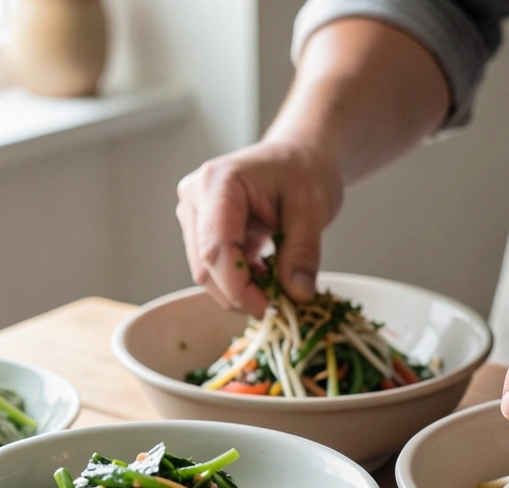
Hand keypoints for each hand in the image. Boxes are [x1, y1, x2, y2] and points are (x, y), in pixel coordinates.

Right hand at [176, 140, 342, 316]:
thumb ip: (303, 252)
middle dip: (241, 294)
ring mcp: (195, 215)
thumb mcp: (313, 208)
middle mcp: (196, 198)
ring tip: (277, 288)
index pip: (215, 249)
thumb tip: (297, 295)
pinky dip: (241, 281)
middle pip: (205, 266)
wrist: (299, 155)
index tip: (270, 309)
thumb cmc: (303, 169)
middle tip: (280, 307)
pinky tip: (267, 277)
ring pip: (207, 273)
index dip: (238, 288)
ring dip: (241, 290)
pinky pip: (215, 269)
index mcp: (218, 183)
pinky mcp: (202, 230)